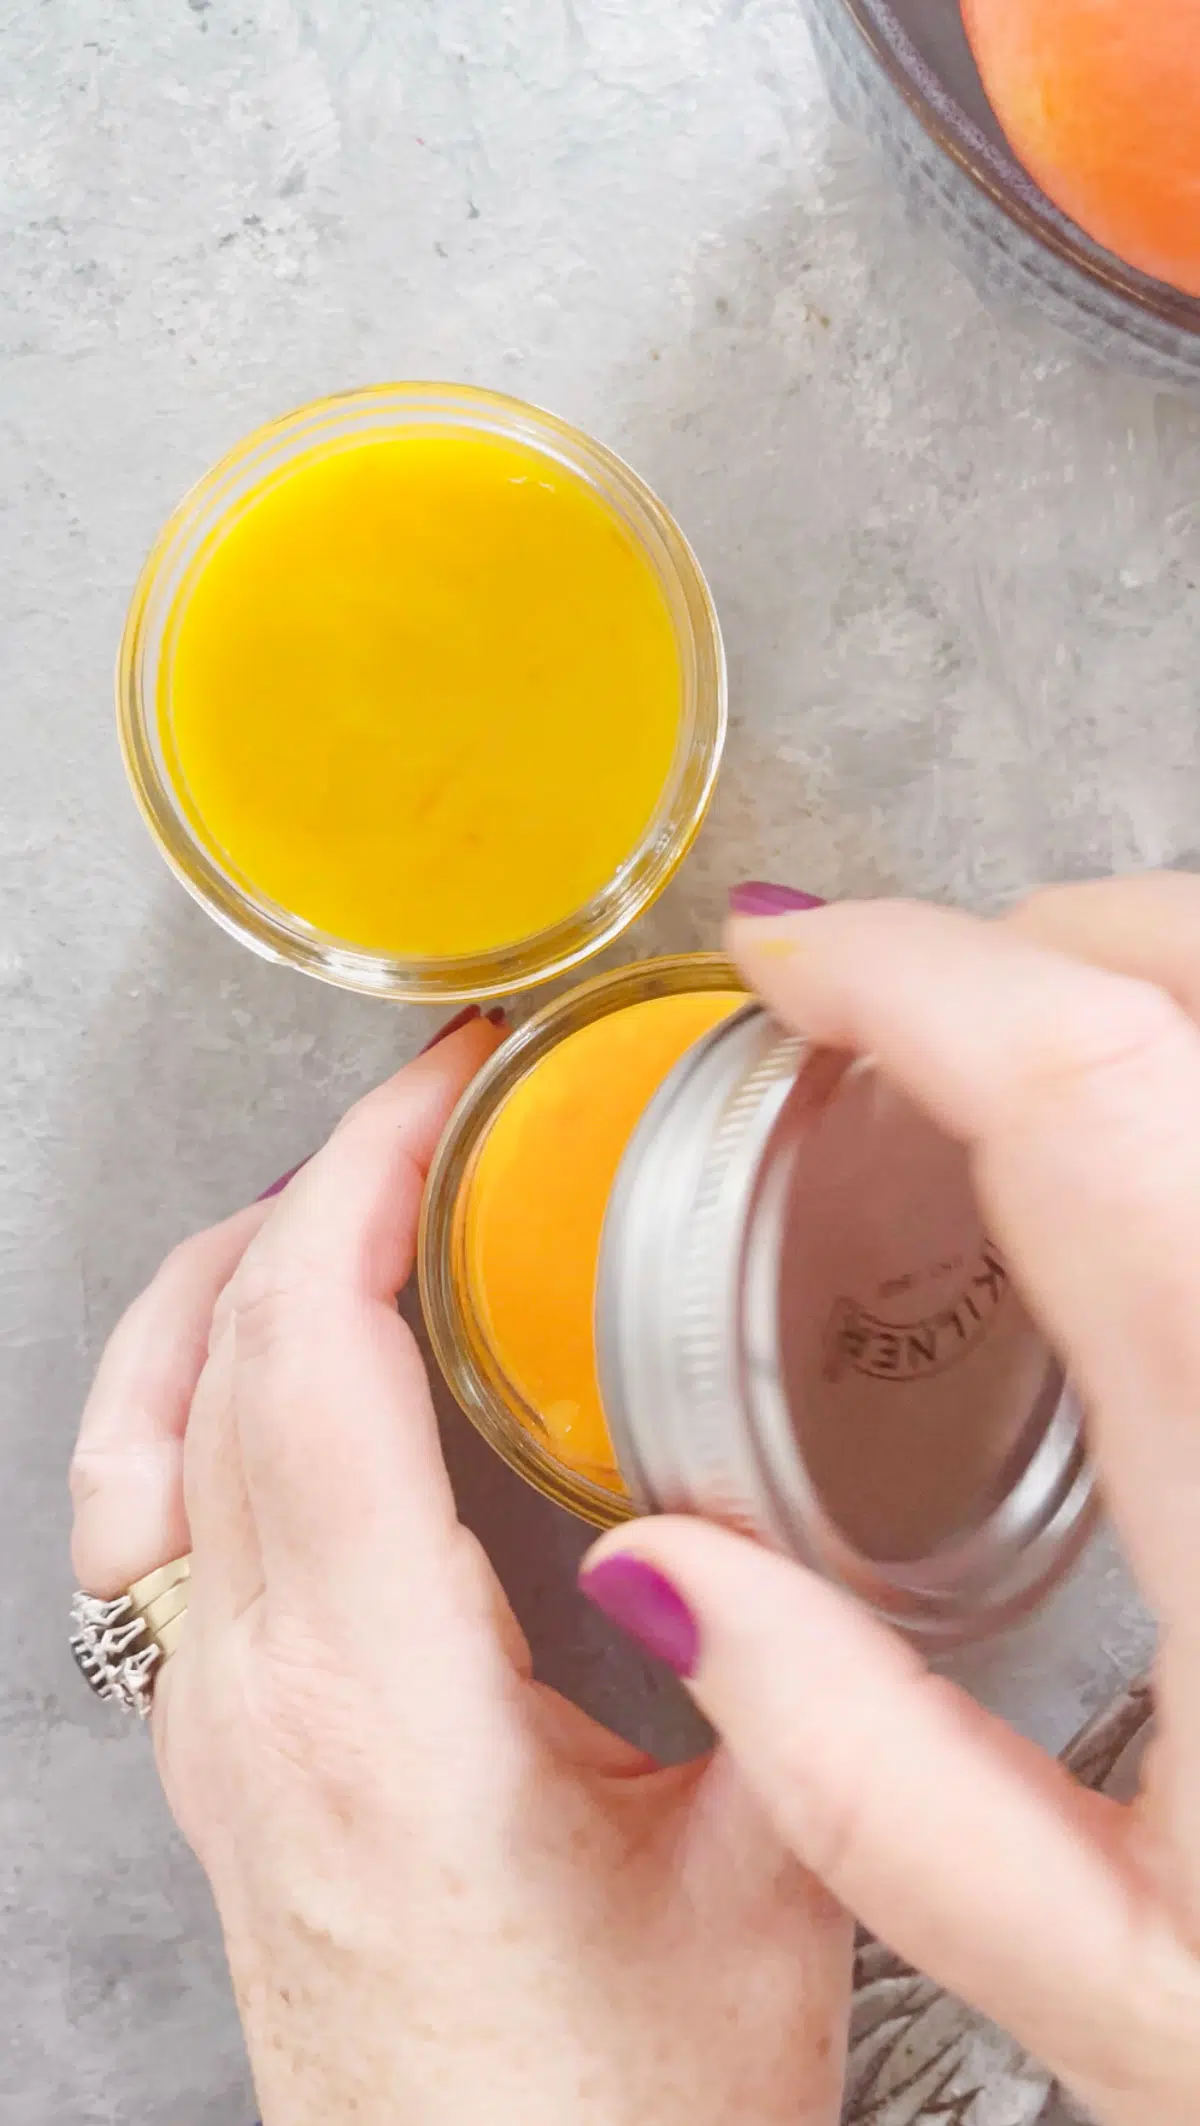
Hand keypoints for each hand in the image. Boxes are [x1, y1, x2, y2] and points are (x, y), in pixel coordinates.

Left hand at [70, 1019, 848, 2125]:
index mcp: (377, 1701)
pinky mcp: (212, 1756)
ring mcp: (205, 1726)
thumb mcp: (760, 1884)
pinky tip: (257, 1365)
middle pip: (221, 1355)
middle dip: (323, 1182)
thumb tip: (775, 1500)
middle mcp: (252, 1696)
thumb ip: (778, 1676)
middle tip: (439, 1109)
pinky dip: (180, 1390)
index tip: (448, 1086)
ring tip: (342, 1195)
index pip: (307, 1352)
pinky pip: (135, 1516)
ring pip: (146, 1425)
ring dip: (230, 1272)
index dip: (366, 1176)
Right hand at [584, 873, 1199, 2125]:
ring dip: (1144, 986)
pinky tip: (1154, 1173)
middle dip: (1029, 942)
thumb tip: (668, 1578)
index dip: (908, 975)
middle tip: (894, 1006)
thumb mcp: (1122, 1990)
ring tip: (1017, 1068)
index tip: (787, 960)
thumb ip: (864, 1778)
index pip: (1086, 1104)